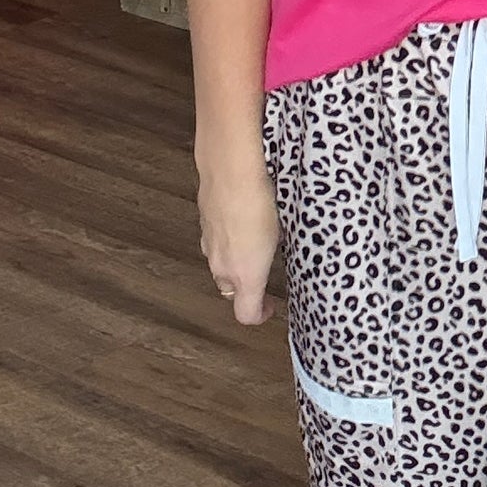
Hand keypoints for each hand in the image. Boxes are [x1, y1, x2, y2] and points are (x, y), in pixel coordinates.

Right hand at [198, 161, 280, 325]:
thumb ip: (278, 250)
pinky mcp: (204, 224)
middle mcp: (222, 265)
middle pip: (230, 290)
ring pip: (220, 265)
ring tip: (253, 241)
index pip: (246, 313)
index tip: (271, 307)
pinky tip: (239, 218)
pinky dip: (226, 238)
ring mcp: (209, 244)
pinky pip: (215, 241)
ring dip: (234, 261)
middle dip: (245, 286)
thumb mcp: (282, 231)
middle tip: (262, 272)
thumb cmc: (258, 202)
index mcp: (245, 274)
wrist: (229, 171)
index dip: (259, 315)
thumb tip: (282, 246)